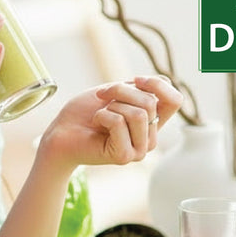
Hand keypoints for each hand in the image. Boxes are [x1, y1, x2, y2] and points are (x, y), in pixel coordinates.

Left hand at [38, 76, 183, 171]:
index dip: (157, 85)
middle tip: (101, 98)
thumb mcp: (116, 92)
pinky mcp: (124, 156)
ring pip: (138, 113)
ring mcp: (139, 150)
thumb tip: (158, 83)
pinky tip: (96, 125)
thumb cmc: (85, 112)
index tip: (135, 80)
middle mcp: (149, 138)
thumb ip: (140, 89)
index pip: (175, 101)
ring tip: (100, 115)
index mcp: (152, 123)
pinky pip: (119, 122)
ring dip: (111, 105)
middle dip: (121, 92)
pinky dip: (102, 116)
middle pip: (150, 102)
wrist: (60, 132)